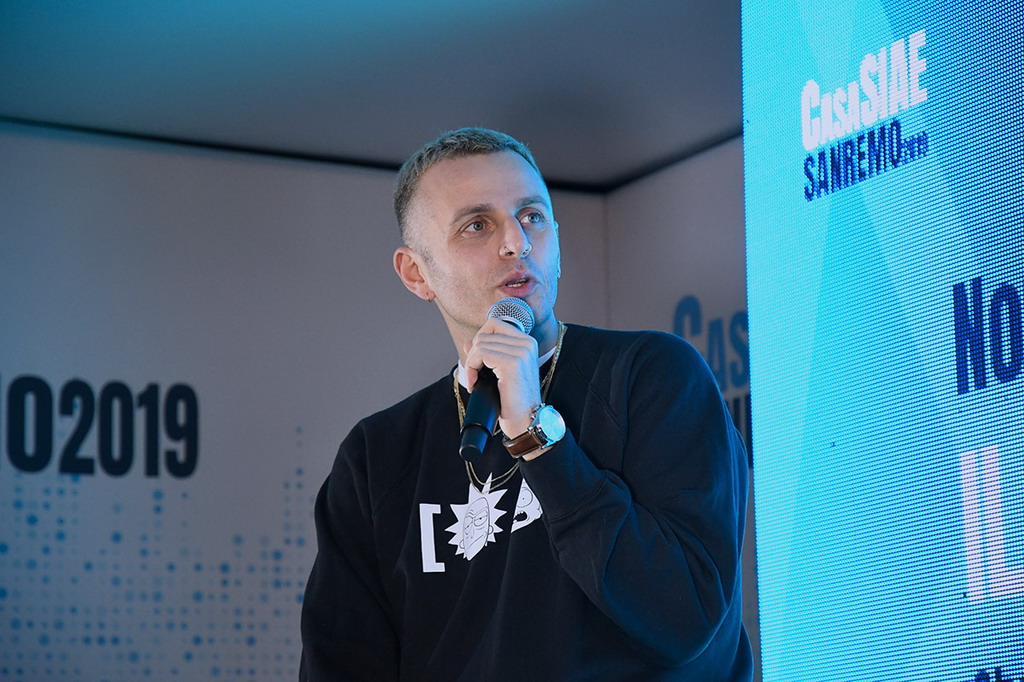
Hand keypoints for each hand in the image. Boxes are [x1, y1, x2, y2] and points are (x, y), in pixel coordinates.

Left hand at [463, 318, 541, 439]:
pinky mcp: (512, 363)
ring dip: (471, 363)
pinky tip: (474, 383)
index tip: (479, 362)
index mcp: (527, 343)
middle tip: (474, 375)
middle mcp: (527, 343)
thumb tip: (469, 342)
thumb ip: (486, 353)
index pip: (494, 324)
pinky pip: (480, 353)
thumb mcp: (499, 372)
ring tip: (475, 381)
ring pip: (480, 343)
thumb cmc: (513, 400)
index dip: (480, 340)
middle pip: (484, 334)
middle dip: (473, 355)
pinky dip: (471, 369)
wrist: (526, 421)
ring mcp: (521, 351)